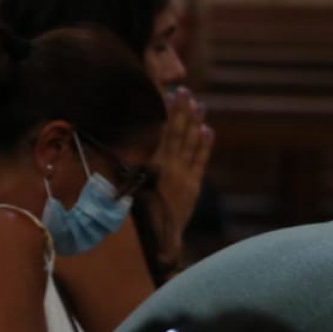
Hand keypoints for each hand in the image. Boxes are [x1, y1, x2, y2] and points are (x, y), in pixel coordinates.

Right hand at [142, 88, 213, 269]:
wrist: (160, 240)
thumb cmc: (139, 216)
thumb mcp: (130, 191)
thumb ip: (129, 171)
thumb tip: (124, 150)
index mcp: (155, 167)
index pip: (165, 133)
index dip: (170, 113)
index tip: (171, 94)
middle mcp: (173, 168)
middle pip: (180, 133)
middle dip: (183, 111)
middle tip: (186, 91)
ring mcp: (186, 176)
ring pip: (192, 144)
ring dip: (195, 123)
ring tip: (199, 104)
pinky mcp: (194, 186)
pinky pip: (201, 160)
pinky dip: (205, 145)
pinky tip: (208, 130)